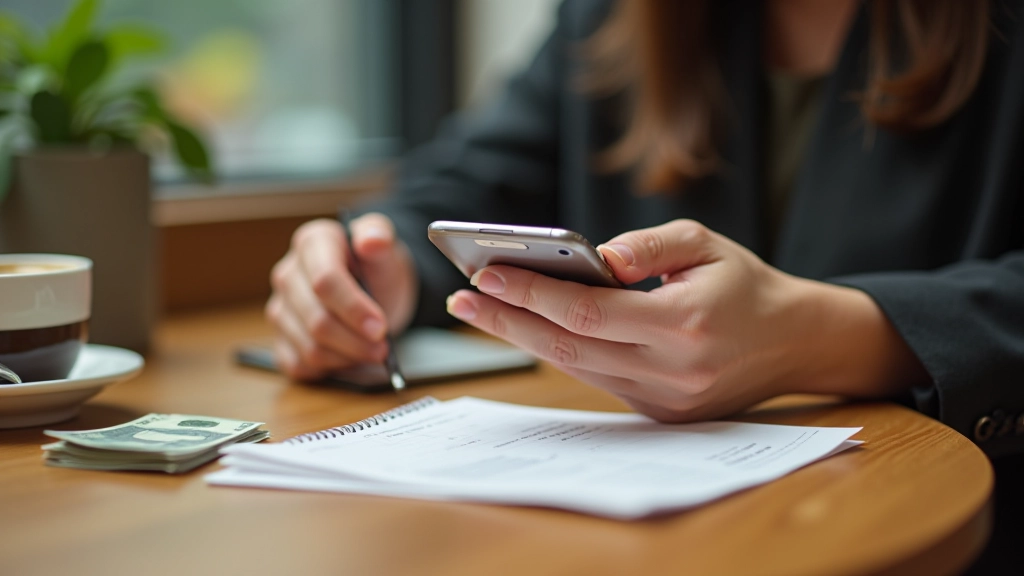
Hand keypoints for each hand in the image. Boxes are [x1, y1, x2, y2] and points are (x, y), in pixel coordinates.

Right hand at [266, 214, 417, 379]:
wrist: (374, 287)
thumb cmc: (376, 266)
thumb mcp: (386, 247)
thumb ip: (380, 237)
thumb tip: (372, 240)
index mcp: (312, 243)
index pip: (324, 281)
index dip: (353, 309)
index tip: (380, 328)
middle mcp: (288, 275)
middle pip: (316, 320)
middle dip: (355, 341)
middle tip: (383, 348)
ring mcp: (281, 309)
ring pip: (309, 348)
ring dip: (346, 358)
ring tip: (372, 352)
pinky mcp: (281, 338)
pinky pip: (298, 366)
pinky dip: (328, 369)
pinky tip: (349, 358)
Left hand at [445, 219, 925, 421]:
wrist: (792, 342)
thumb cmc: (745, 284)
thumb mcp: (705, 243)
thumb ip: (649, 243)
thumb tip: (593, 255)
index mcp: (685, 322)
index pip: (587, 310)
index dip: (531, 292)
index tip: (486, 271)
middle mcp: (671, 369)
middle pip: (567, 346)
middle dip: (507, 319)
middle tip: (462, 296)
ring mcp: (664, 398)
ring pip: (575, 366)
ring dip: (523, 337)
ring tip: (482, 308)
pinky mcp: (658, 412)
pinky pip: (595, 378)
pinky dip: (558, 351)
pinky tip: (527, 327)